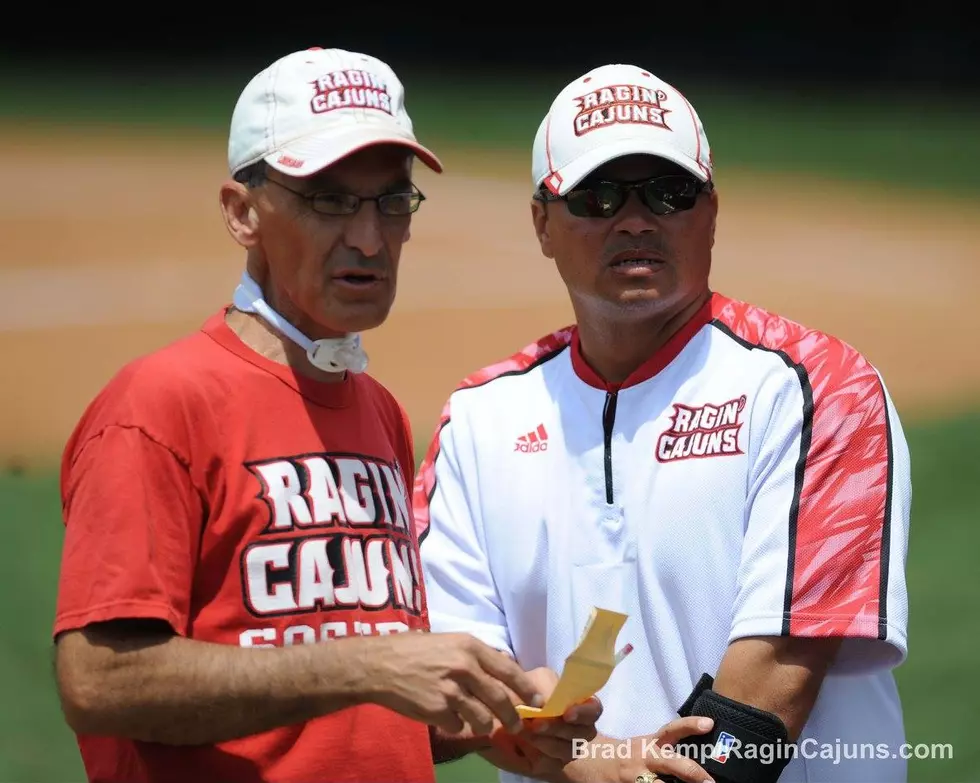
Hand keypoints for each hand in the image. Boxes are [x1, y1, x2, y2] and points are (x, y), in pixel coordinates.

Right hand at [363, 632, 543, 736]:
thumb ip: (474, 657)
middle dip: (512, 716)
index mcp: (470, 647)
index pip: (508, 670)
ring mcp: (451, 691)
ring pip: (483, 718)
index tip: (537, 700)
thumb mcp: (449, 642)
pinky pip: (458, 726)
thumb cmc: (414, 650)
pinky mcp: (437, 711)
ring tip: (481, 723)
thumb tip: (500, 673)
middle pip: (501, 699)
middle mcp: (465, 667)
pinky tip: (446, 716)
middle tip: (515, 724)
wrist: (380, 665)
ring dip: (485, 725)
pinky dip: (456, 725)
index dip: (526, 688)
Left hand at [481, 666, 602, 778]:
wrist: (507, 707)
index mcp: (582, 703)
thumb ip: (546, 689)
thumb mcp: (537, 679)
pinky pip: (553, 764)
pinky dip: (538, 754)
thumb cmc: (529, 687)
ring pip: (568, 751)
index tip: (567, 714)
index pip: (594, 709)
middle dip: (558, 728)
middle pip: (582, 734)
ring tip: (525, 731)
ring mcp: (569, 746)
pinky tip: (524, 743)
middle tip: (537, 723)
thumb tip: (547, 703)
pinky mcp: (554, 762)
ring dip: (546, 741)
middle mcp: (580, 727)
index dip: (584, 712)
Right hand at [600, 717, 715, 782]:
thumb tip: (700, 751)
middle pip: (672, 763)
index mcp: (651, 744)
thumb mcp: (644, 746)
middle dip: (693, 773)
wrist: (588, 760)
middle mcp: (645, 758)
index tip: (709, 723)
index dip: (690, 725)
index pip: (672, 729)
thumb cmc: (625, 755)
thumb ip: (665, 748)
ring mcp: (635, 776)